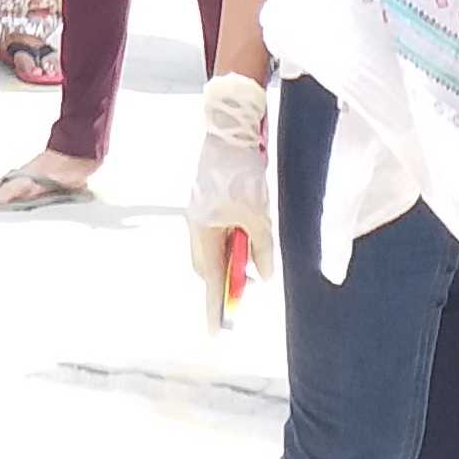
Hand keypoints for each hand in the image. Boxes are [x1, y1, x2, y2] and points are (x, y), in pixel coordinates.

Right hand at [188, 71, 274, 323]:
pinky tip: (248, 236)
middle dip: (224, 279)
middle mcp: (195, 223)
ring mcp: (199, 210)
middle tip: (245, 291)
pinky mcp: (207, 198)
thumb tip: (263, 275)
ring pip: (213, 246)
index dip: (214, 303)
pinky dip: (231, 239)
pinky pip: (217, 229)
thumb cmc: (242, 173)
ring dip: (231, 257)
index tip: (216, 330)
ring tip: (254, 260)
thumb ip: (261, 248)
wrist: (230, 129)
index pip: (208, 277)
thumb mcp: (258, 215)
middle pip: (207, 264)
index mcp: (202, 230)